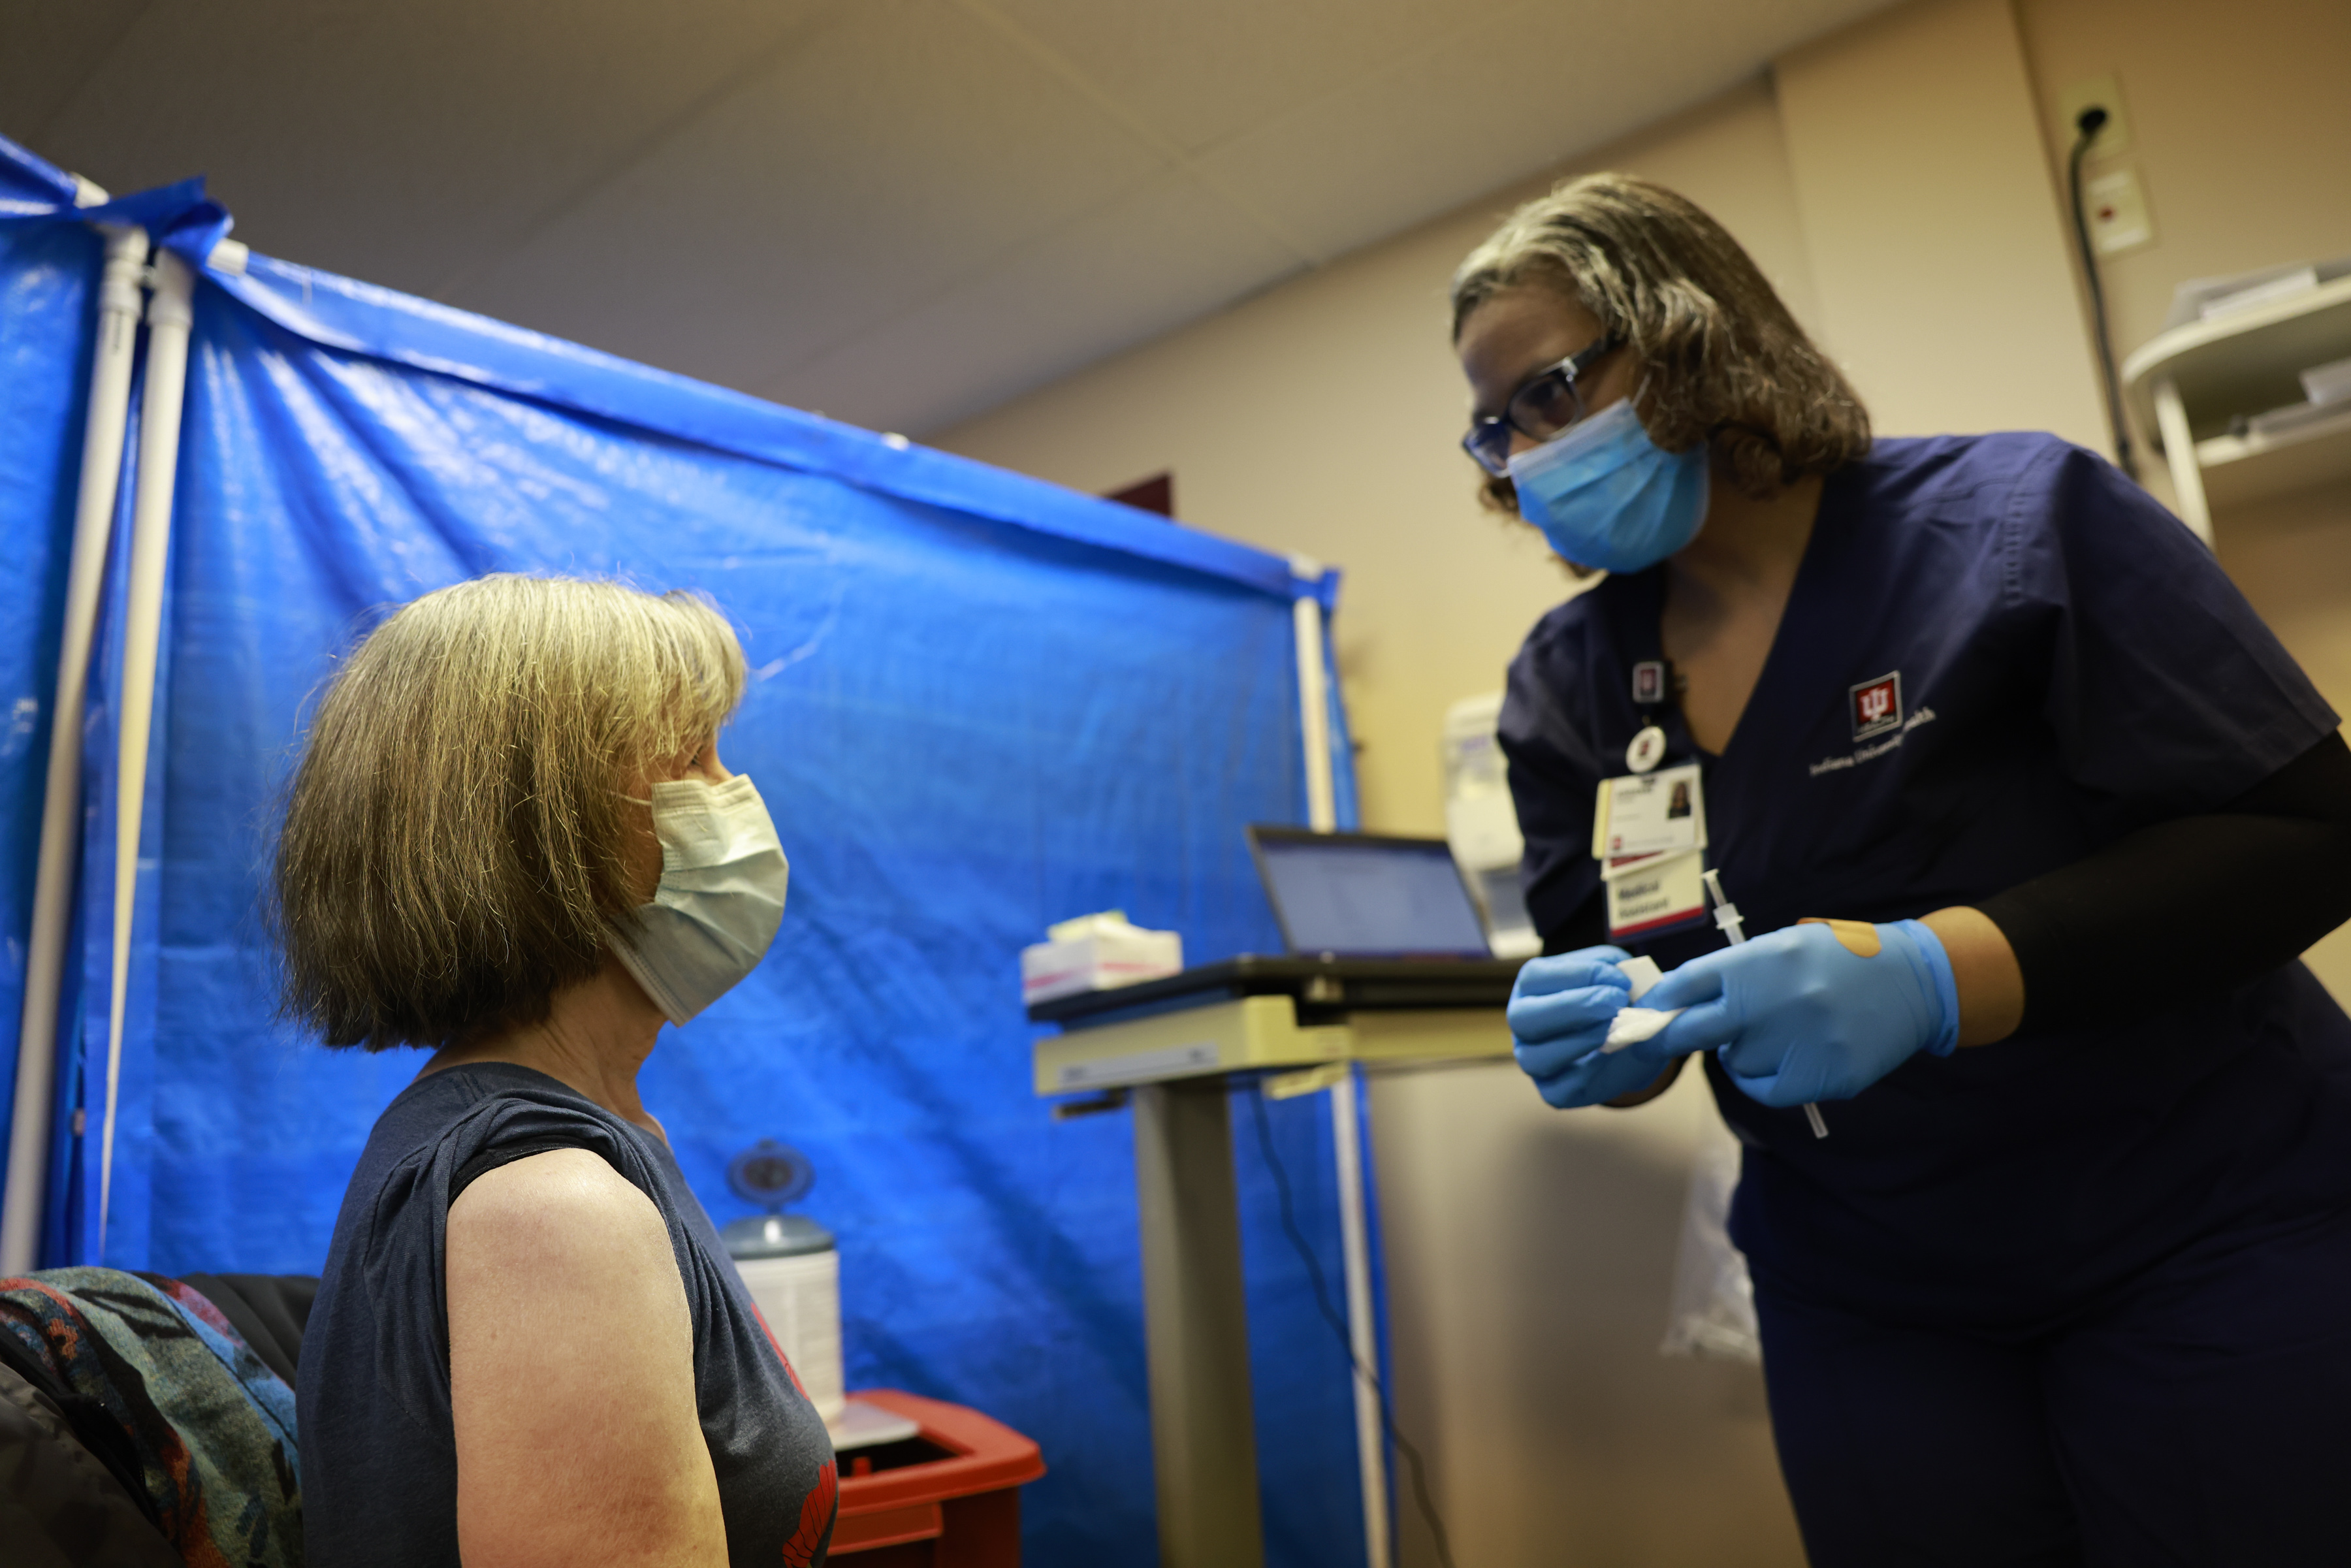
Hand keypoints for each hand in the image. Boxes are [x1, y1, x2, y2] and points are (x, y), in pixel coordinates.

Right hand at [1509, 946, 1660, 1107]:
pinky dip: (1588, 1074)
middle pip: (1523, 1018)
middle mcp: (1523, 1023)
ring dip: (1578, 1042)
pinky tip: (1611, 1056)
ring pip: (1535, 1058)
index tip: (1621, 980)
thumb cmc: (1619, 1002)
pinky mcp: (1552, 1090)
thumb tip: (1645, 989)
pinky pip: (1559, 1090)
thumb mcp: (1627, 982)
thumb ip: (1632, 980)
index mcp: (1531, 986)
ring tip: (1615, 1030)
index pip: (1534, 976)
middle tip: (1615, 1001)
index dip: (1579, 974)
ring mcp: (1532, 1059)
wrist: (1634, 1043)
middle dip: (1573, 1007)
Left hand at [1631, 919, 1958, 1105]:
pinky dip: (1761, 1080)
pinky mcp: (1824, 1076)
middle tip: (1650, 1042)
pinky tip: (1780, 1060)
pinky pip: (1764, 1090)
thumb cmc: (1835, 961)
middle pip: (1693, 1029)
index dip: (1659, 1002)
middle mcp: (1777, 1000)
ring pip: (1734, 1061)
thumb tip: (1674, 1005)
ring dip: (1739, 1053)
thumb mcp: (1782, 946)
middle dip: (1668, 1037)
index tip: (1642, 1014)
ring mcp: (1801, 1042)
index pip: (1687, 983)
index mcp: (1762, 960)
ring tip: (1774, 1033)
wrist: (1912, 981)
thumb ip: (1733, 974)